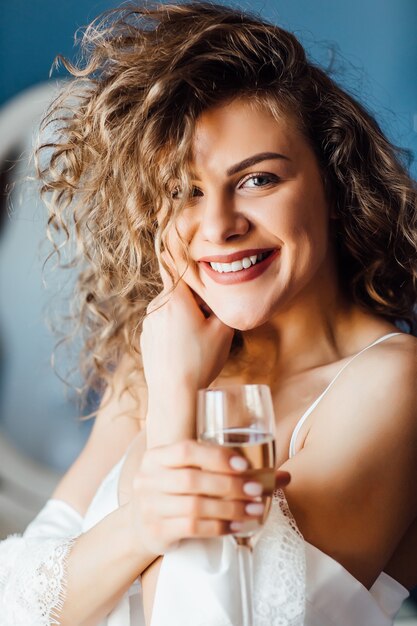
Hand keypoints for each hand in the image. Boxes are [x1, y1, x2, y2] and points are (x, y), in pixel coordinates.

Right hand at [129, 440, 290, 555]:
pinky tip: (238, 526)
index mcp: (157, 457)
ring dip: (230, 508)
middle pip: (192, 481)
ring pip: (195, 506)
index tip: (243, 464)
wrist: (142, 523)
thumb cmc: (176, 491)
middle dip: (229, 485)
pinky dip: (220, 526)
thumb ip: (226, 469)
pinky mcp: (157, 531)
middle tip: (256, 490)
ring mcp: (150, 507)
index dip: (215, 457)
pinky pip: (193, 528)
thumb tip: (282, 475)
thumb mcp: (190, 472)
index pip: (185, 451)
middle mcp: (149, 480)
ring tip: (255, 510)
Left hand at [140, 259, 233, 446]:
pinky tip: (186, 349)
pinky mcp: (146, 338)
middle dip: (195, 298)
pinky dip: (175, 329)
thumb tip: (221, 291)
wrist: (174, 395)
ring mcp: (148, 323)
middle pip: (179, 289)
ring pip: (171, 308)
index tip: (189, 244)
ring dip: (185, 314)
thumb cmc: (200, 361)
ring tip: (199, 338)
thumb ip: (222, 303)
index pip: (177, 264)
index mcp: (175, 298)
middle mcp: (156, 306)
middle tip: (211, 317)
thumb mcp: (222, 329)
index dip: (186, 256)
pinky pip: (163, 324)